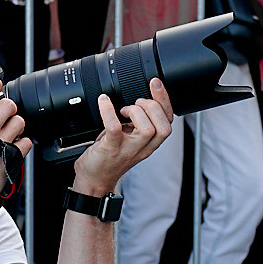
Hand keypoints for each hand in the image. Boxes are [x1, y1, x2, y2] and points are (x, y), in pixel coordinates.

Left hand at [71, 78, 173, 194]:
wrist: (94, 179)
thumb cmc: (110, 157)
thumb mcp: (129, 138)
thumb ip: (136, 122)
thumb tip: (138, 97)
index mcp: (149, 143)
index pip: (168, 122)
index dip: (165, 101)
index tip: (156, 84)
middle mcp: (142, 147)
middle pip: (164, 127)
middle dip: (153, 107)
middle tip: (136, 103)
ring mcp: (128, 149)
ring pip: (147, 130)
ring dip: (136, 112)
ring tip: (124, 109)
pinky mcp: (111, 148)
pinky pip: (114, 128)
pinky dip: (108, 111)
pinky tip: (104, 102)